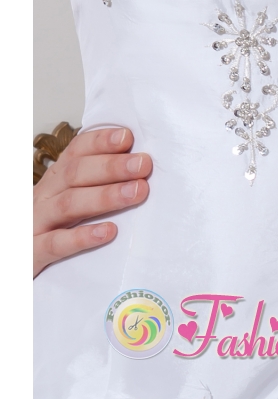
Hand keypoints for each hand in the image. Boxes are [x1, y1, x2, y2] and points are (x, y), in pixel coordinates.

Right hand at [33, 128, 151, 277]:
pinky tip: (108, 232)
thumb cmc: (50, 229)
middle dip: (112, 166)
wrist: (11, 261)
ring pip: (69, 204)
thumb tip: (142, 170)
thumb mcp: (70, 201)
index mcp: (56, 180)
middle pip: (76, 173)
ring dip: (105, 196)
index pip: (76, 151)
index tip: (128, 137)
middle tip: (143, 164)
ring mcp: (36, 223)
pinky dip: (82, 237)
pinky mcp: (32, 253)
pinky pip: (56, 243)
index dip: (101, 142)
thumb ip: (98, 185)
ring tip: (137, 192)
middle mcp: (44, 196)